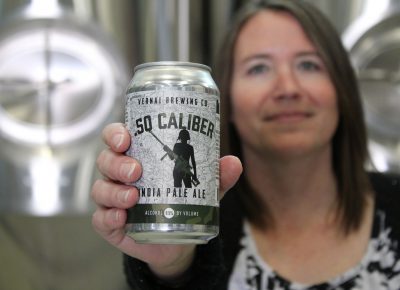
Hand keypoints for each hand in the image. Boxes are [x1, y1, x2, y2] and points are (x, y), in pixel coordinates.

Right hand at [91, 123, 241, 278]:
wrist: (178, 239)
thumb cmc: (183, 202)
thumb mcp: (202, 188)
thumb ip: (215, 176)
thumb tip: (233, 162)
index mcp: (138, 157)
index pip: (117, 138)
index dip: (115, 134)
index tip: (126, 138)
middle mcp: (120, 175)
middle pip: (106, 160)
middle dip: (117, 163)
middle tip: (136, 171)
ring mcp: (113, 200)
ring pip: (100, 189)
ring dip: (114, 191)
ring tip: (133, 196)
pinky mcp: (111, 224)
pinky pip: (100, 219)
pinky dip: (108, 217)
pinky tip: (122, 217)